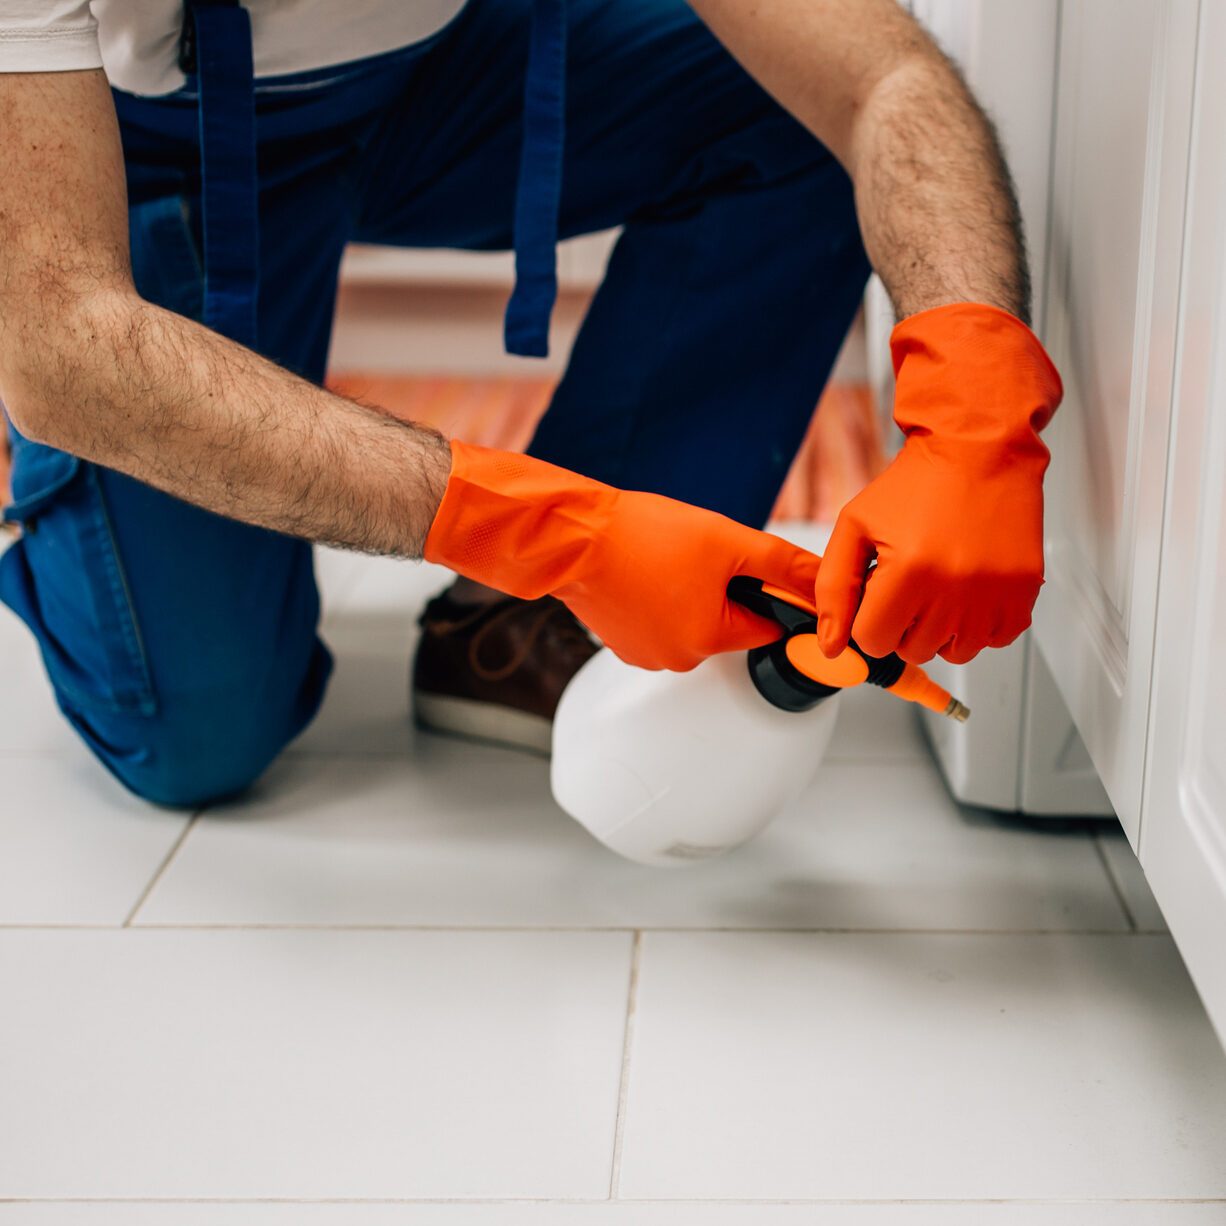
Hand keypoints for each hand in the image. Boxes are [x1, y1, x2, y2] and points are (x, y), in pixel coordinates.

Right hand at [424, 441, 818, 669]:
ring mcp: (644, 655)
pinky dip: (657, 603)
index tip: (745, 569)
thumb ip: (783, 564)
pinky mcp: (620, 643)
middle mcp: (677, 660)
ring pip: (690, 625)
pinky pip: (657, 625)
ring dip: (689, 598)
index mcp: (709, 640)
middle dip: (723, 594)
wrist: (573, 536)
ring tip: (665, 562)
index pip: (765, 627)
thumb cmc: (641, 536)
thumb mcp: (727, 540)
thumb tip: (826, 583)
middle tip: (699, 557)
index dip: (763, 593)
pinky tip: (644, 574)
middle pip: (727, 627)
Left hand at [814, 303, 1062, 664]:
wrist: (980, 450)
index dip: (869, 619)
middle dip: (903, 623)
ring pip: (954, 652)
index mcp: (908, 572)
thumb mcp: (855, 526)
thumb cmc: (914, 486)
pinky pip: (994, 640)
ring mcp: (994, 594)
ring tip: (939, 586)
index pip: (874, 642)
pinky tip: (968, 590)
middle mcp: (955, 589)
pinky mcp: (1024, 592)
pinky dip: (979, 625)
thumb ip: (834, 589)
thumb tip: (831, 649)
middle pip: (913, 650)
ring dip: (941, 629)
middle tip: (910, 583)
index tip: (879, 592)